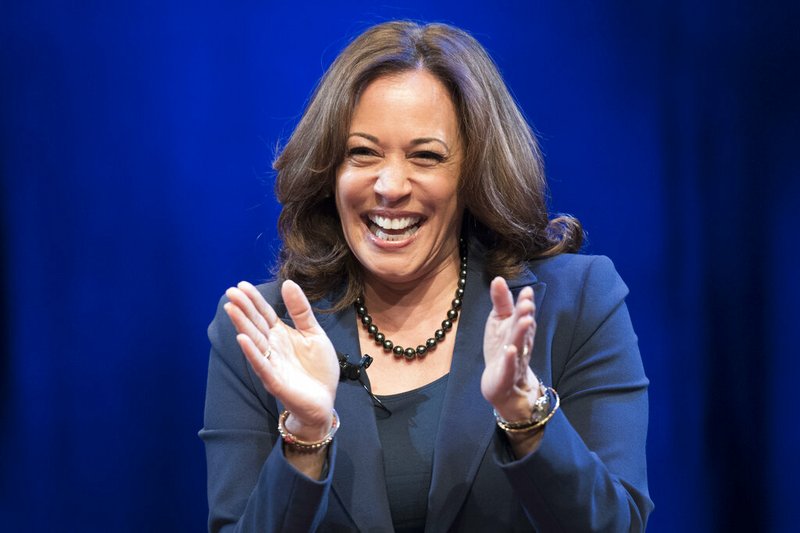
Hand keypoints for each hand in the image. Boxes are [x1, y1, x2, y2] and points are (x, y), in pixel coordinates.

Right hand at [223, 280, 338, 440]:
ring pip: (254, 342)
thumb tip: (288, 283)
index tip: (242, 284)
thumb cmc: (318, 368)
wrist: (325, 400)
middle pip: (256, 324)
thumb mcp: (314, 333)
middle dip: (243, 308)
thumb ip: (301, 311)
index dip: (254, 300)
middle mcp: (273, 347)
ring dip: (242, 325)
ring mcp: (272, 364)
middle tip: (230, 292)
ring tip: (231, 309)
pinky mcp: (275, 381)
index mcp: (281, 334)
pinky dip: (252, 353)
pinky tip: (242, 339)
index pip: (264, 313)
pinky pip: (262, 365)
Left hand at [481, 277, 540, 421]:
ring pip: (519, 345)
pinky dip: (510, 359)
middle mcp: (520, 343)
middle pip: (522, 328)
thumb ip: (501, 302)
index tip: (526, 291)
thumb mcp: (499, 323)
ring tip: (525, 320)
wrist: (505, 386)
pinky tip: (510, 350)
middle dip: (525, 315)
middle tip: (527, 303)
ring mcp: (514, 360)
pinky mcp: (506, 376)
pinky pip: (509, 367)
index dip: (524, 303)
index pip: (522, 314)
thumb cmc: (502, 349)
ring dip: (522, 333)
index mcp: (518, 329)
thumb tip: (499, 278)